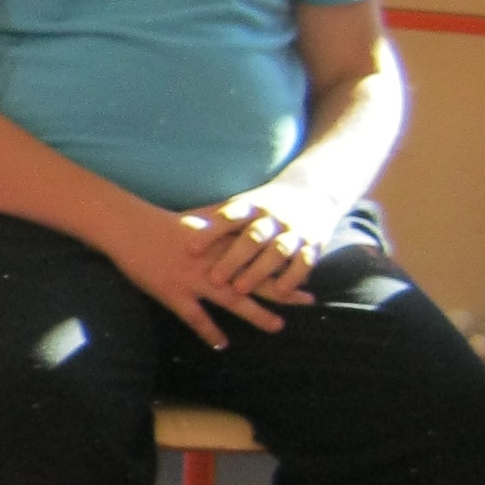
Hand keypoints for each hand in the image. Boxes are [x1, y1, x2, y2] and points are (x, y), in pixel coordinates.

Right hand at [103, 203, 301, 347]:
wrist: (129, 228)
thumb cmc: (162, 223)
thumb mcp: (199, 220)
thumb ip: (222, 224)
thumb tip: (243, 221)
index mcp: (220, 246)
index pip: (260, 258)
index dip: (283, 266)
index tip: (306, 273)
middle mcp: (213, 265)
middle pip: (254, 280)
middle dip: (282, 290)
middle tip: (308, 301)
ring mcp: (193, 280)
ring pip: (232, 300)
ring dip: (256, 314)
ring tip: (277, 326)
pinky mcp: (173, 293)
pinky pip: (195, 317)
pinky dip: (209, 331)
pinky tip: (222, 344)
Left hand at [194, 178, 346, 304]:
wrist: (313, 191)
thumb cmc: (263, 206)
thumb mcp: (239, 205)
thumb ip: (212, 217)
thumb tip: (171, 224)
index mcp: (250, 206)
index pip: (227, 218)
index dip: (209, 233)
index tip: (190, 249)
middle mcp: (272, 218)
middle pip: (252, 238)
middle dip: (234, 259)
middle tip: (215, 279)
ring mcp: (293, 231)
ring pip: (277, 252)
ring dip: (259, 271)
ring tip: (241, 289)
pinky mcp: (313, 244)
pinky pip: (304, 262)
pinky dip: (294, 277)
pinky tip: (282, 292)